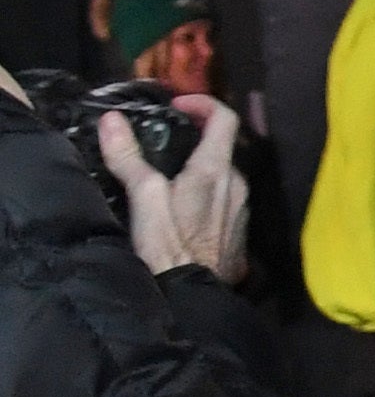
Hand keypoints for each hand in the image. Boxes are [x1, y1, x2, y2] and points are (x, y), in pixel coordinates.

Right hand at [109, 96, 247, 284]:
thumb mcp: (143, 196)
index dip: (202, 102)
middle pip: (222, 145)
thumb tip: (112, 119)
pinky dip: (206, 188)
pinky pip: (225, 196)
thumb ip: (129, 157)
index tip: (176, 104)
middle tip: (164, 135)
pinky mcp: (238, 226)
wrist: (193, 294)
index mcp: (216, 169)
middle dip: (195, 134)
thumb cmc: (169, 244)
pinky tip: (181, 203)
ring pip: (224, 172)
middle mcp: (238, 183)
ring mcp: (241, 206)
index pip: (224, 118)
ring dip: (200, 164)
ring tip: (167, 169)